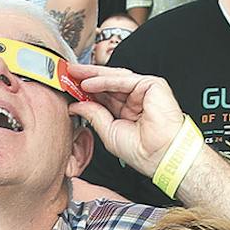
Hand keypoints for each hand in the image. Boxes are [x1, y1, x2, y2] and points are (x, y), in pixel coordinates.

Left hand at [68, 64, 187, 173]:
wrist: (160, 156)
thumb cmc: (142, 151)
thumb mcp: (108, 132)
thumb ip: (94, 115)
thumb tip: (76, 105)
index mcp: (128, 110)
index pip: (104, 95)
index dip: (86, 90)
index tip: (69, 86)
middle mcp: (136, 98)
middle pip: (108, 83)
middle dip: (87, 77)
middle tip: (68, 72)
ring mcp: (145, 90)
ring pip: (115, 78)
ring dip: (93, 75)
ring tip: (74, 74)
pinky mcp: (152, 84)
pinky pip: (124, 80)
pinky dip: (105, 81)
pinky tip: (88, 83)